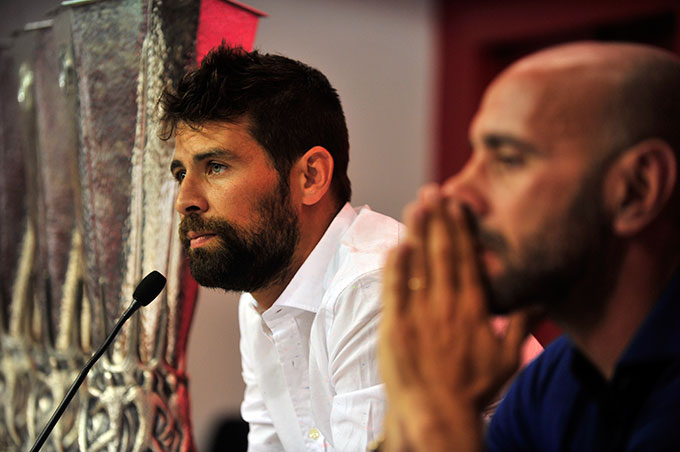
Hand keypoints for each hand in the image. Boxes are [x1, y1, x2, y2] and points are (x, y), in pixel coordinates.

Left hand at [379, 186, 533, 451]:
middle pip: (442, 254)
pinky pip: (394, 289)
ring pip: (418, 265)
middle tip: (433, 190)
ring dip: (417, 232)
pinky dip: (396, 266)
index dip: (460, 229)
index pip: (467, 259)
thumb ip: (520, 325)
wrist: (437, 413)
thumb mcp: (507, 359)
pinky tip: (397, 242)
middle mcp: (448, 305)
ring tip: (417, 204)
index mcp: (473, 309)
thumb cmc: (472, 389)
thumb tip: (540, 298)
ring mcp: (420, 314)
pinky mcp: (395, 326)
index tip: (457, 204)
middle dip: (438, 219)